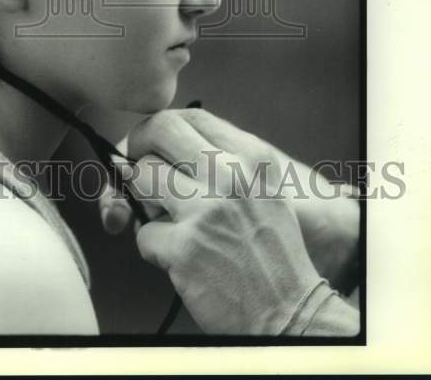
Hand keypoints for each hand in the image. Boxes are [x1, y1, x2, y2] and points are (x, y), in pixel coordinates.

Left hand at [102, 110, 324, 333]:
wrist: (293, 313)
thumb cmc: (272, 255)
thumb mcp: (263, 192)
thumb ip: (220, 166)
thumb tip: (158, 152)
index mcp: (250, 158)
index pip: (189, 116)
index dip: (160, 128)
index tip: (152, 146)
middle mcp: (230, 175)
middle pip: (158, 131)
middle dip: (138, 149)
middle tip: (139, 172)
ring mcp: (206, 210)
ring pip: (141, 175)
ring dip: (144, 201)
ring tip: (166, 221)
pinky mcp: (186, 247)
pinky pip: (143, 232)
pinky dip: (154, 249)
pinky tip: (179, 259)